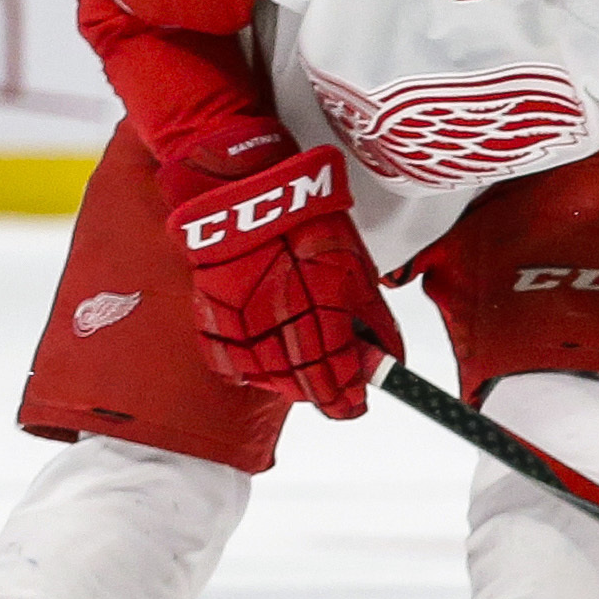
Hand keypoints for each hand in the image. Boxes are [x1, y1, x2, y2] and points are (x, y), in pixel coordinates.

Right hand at [167, 144, 392, 416]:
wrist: (252, 192)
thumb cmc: (310, 225)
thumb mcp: (359, 272)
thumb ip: (374, 323)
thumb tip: (387, 360)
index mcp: (322, 317)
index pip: (337, 382)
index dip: (349, 401)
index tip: (356, 406)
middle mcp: (278, 326)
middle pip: (301, 387)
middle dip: (323, 394)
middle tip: (336, 392)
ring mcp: (240, 324)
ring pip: (264, 380)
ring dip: (287, 386)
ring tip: (302, 378)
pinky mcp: (211, 315)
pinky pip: (227, 361)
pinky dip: (247, 372)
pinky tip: (262, 367)